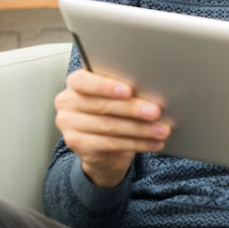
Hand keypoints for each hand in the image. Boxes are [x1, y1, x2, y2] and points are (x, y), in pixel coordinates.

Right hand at [55, 69, 170, 188]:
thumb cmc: (114, 111)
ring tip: (162, 130)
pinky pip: (109, 143)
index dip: (106, 86)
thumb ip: (124, 89)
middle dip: (132, 109)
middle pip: (102, 105)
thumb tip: (151, 88)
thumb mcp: (117, 96)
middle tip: (156, 112)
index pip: (83, 80)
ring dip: (140, 129)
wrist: (103, 147)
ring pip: (109, 126)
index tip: (129, 91)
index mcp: (76, 82)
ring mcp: (68, 124)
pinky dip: (137, 143)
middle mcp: (66, 101)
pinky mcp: (75, 143)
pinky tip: (154, 143)